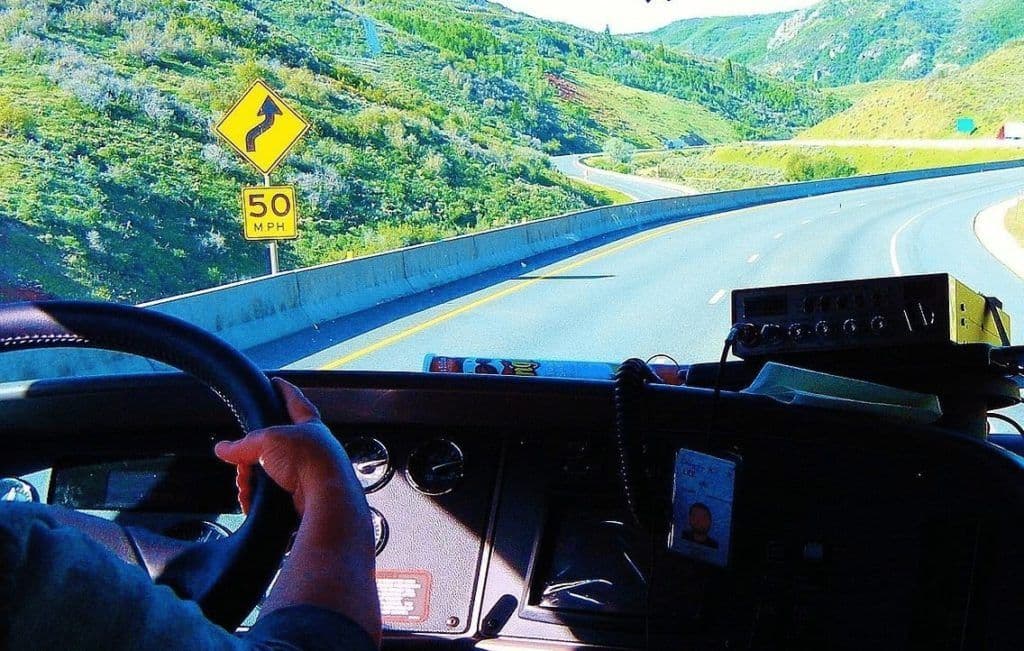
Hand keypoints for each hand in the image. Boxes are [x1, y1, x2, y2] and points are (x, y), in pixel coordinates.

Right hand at [214, 378, 356, 515]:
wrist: (325, 497)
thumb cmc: (309, 460)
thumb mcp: (268, 442)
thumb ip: (243, 444)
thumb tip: (223, 449)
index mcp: (309, 425)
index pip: (295, 400)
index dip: (284, 390)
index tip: (276, 382)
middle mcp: (310, 447)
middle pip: (272, 444)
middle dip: (251, 454)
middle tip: (241, 460)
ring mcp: (305, 472)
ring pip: (268, 471)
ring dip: (251, 478)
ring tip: (246, 483)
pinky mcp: (299, 496)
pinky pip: (270, 494)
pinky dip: (257, 497)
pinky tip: (250, 499)